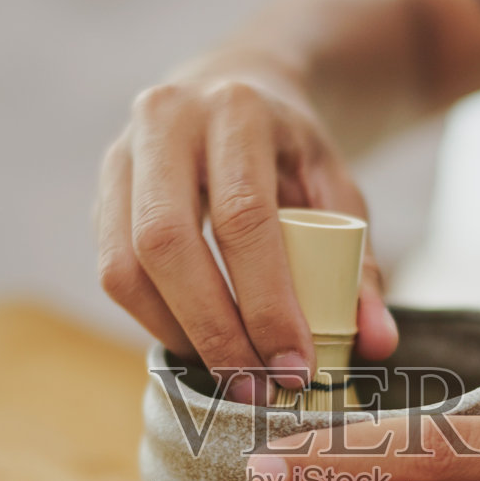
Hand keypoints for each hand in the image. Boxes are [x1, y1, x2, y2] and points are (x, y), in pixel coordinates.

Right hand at [96, 66, 397, 401]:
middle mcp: (165, 122)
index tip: (295, 366)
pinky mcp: (101, 194)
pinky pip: (112, 273)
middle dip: (213, 329)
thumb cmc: (292, 153)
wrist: (234, 92)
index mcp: (237, 109)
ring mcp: (120, 156)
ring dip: (177, 334)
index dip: (266, 301)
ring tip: (230, 375)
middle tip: (256, 388)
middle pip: (167, 242)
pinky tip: (199, 346)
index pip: (242, 217)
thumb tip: (378, 343)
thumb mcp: (338, 190)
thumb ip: (360, 265)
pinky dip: (155, 321)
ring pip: (123, 265)